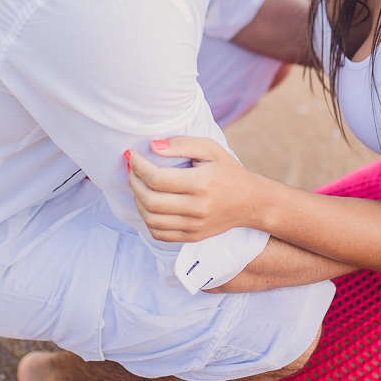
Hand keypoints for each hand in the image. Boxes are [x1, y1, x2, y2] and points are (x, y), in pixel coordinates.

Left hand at [127, 136, 256, 242]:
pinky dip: (147, 218)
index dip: (138, 166)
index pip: (157, 178)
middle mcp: (197, 208)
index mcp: (201, 183)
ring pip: (150, 219)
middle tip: (132, 169)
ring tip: (139, 185)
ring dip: (137, 200)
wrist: (250, 202)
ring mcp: (194, 226)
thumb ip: (183, 144)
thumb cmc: (228, 171)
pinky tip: (148, 203)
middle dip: (134, 182)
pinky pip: (158, 233)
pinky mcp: (191, 237)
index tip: (131, 155)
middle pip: (150, 200)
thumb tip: (153, 146)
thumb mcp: (211, 149)